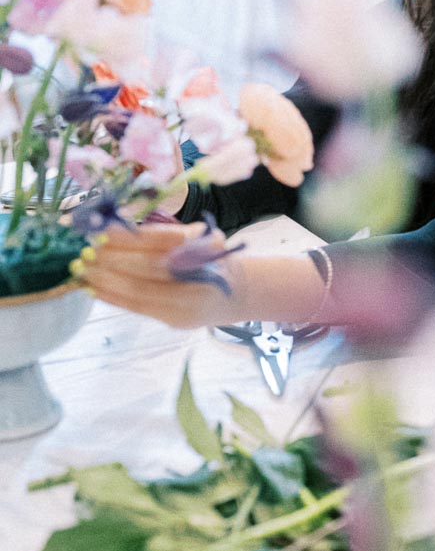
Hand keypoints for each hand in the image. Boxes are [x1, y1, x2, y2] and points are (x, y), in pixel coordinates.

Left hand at [78, 223, 245, 329]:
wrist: (236, 293)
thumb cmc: (210, 259)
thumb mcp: (200, 237)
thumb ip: (167, 236)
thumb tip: (112, 230)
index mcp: (206, 245)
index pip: (160, 241)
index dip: (128, 237)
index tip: (100, 231)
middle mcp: (199, 275)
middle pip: (147, 267)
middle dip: (111, 259)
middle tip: (85, 252)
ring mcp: (188, 302)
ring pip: (139, 291)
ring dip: (105, 280)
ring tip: (82, 270)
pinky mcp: (176, 320)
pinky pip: (138, 308)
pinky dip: (112, 297)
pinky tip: (93, 289)